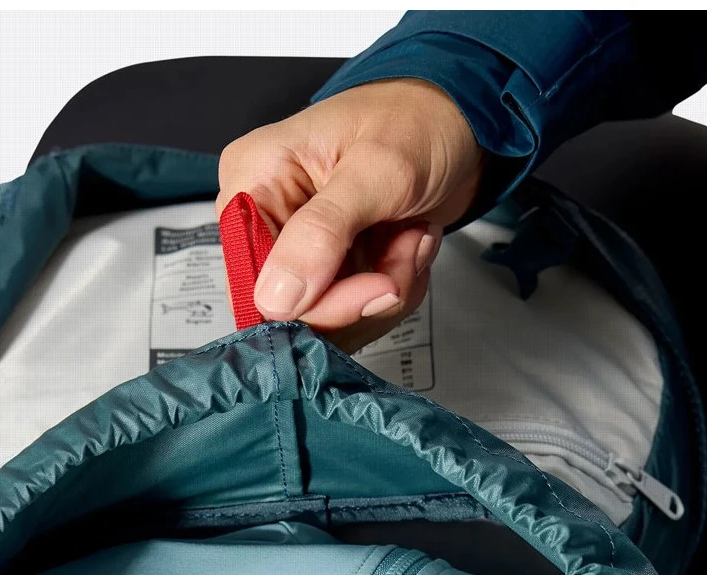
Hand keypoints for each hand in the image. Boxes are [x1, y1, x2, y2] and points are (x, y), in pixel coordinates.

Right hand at [215, 78, 485, 353]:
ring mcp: (302, 251)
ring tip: (412, 237)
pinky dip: (395, 289)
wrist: (456, 122)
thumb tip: (275, 298)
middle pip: (292, 311)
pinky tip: (410, 245)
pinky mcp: (334, 271)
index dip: (309, 303)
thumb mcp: (375, 169)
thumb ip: (322, 232)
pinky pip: (357, 316)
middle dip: (362, 293)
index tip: (372, 287)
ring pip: (331, 321)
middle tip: (405, 250)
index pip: (250, 279)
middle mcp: (269, 220)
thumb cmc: (414, 121)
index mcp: (254, 181)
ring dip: (388, 289)